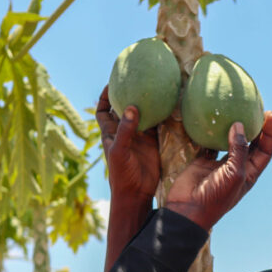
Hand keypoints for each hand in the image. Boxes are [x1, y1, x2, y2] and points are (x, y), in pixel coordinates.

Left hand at [96, 86, 159, 204]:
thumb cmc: (121, 173)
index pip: (103, 110)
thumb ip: (125, 130)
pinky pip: (157, 124)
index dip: (105, 97)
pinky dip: (161, 115)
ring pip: (142, 114)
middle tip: (138, 79)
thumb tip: (131, 107)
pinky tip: (168, 104)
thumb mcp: (119, 151)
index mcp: (110, 132)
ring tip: (155, 87)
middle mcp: (124, 131)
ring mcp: (139, 136)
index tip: (113, 83)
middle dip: (129, 94)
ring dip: (147, 103)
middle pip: (124, 108)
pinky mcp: (153, 142)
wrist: (136, 192)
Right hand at [165, 111, 271, 231]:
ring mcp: (220, 164)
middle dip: (255, 127)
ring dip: (234, 127)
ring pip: (230, 141)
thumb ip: (239, 150)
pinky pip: (209, 143)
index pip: (265, 150)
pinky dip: (211, 132)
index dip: (270, 133)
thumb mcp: (234, 174)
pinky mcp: (203, 161)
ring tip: (236, 109)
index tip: (270, 115)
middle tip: (255, 107)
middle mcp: (237, 167)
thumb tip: (239, 125)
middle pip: (250, 143)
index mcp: (250, 173)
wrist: (188, 210)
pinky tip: (213, 119)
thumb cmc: (216, 196)